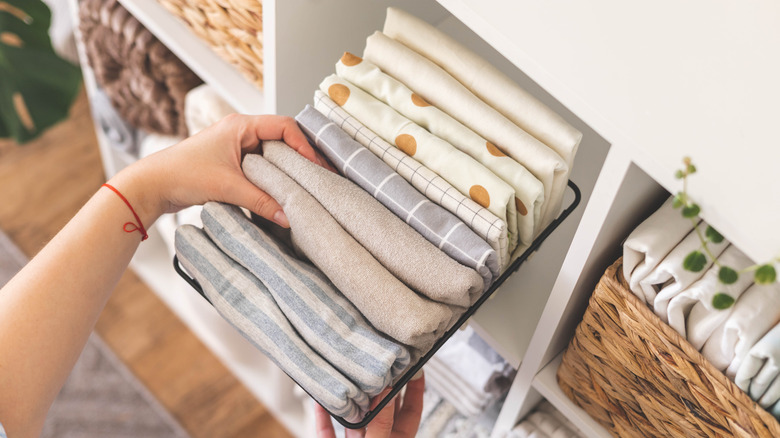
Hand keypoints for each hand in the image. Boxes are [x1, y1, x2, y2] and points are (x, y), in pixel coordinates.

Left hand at [113, 113, 331, 226]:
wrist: (151, 186)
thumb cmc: (182, 175)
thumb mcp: (228, 188)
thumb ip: (262, 201)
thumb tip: (289, 216)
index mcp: (240, 125)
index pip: (285, 126)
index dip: (303, 145)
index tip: (315, 166)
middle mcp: (239, 132)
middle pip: (282, 139)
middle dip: (300, 157)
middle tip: (318, 176)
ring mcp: (235, 147)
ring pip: (271, 155)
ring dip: (285, 169)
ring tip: (303, 185)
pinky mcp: (231, 164)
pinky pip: (260, 167)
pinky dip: (271, 178)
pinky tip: (280, 192)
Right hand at [315, 372, 424, 437]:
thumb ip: (381, 422)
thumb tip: (386, 392)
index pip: (411, 410)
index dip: (415, 389)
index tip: (416, 367)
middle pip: (381, 408)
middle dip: (380, 387)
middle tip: (378, 362)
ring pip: (353, 418)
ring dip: (350, 399)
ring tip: (348, 376)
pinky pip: (327, 430)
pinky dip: (324, 415)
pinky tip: (320, 401)